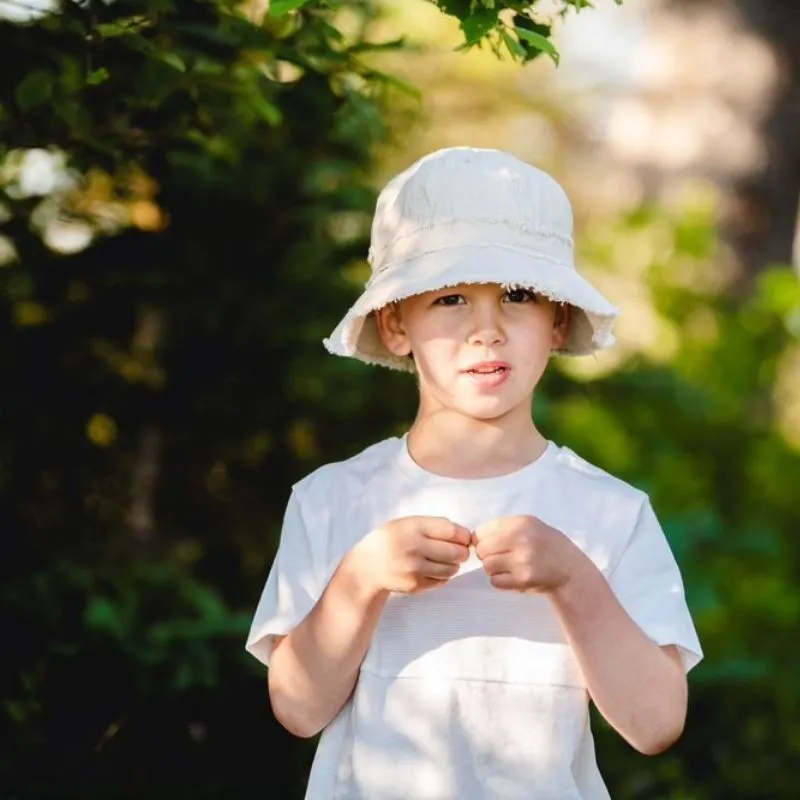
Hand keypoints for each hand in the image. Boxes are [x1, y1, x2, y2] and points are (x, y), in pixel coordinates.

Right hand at [354, 516, 471, 594]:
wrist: (368, 566)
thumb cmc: (391, 540)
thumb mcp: (407, 524)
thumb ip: (433, 526)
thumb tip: (464, 536)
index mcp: (413, 527)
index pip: (451, 531)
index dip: (464, 535)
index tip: (465, 538)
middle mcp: (414, 547)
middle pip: (455, 552)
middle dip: (462, 552)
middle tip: (460, 551)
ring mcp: (414, 569)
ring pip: (451, 569)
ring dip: (454, 565)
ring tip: (444, 560)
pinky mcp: (415, 585)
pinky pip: (441, 581)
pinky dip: (443, 576)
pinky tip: (433, 570)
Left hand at [473, 515, 582, 593]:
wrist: (571, 570)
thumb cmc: (546, 546)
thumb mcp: (530, 526)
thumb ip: (504, 528)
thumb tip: (474, 538)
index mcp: (521, 522)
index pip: (482, 531)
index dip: (484, 540)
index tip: (493, 546)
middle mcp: (521, 538)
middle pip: (482, 549)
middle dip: (487, 555)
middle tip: (501, 559)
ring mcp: (522, 560)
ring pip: (487, 566)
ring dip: (494, 569)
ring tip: (509, 568)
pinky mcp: (523, 579)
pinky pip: (495, 581)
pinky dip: (501, 582)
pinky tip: (514, 577)